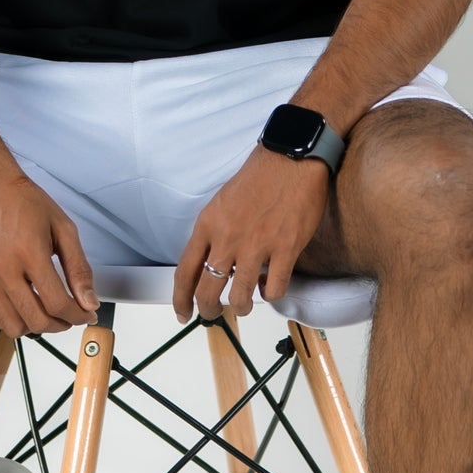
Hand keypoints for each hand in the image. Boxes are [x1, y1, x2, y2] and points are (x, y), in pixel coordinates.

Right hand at [0, 154, 96, 337]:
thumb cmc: (20, 200)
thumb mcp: (62, 227)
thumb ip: (78, 267)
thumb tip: (88, 299)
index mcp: (28, 253)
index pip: (58, 303)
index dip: (79, 315)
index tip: (86, 312)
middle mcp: (2, 270)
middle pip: (36, 321)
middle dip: (61, 324)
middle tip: (71, 315)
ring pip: (12, 326)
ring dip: (36, 326)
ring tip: (48, 312)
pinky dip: (13, 318)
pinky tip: (25, 304)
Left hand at [173, 149, 330, 322]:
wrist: (291, 158)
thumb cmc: (260, 175)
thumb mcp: (222, 202)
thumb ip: (214, 232)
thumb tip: (212, 261)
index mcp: (208, 225)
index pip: (185, 273)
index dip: (180, 300)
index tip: (183, 312)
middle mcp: (228, 239)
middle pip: (208, 292)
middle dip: (209, 311)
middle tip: (213, 314)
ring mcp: (257, 246)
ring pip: (241, 297)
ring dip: (240, 306)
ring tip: (244, 303)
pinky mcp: (285, 249)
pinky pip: (273, 289)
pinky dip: (269, 294)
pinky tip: (269, 286)